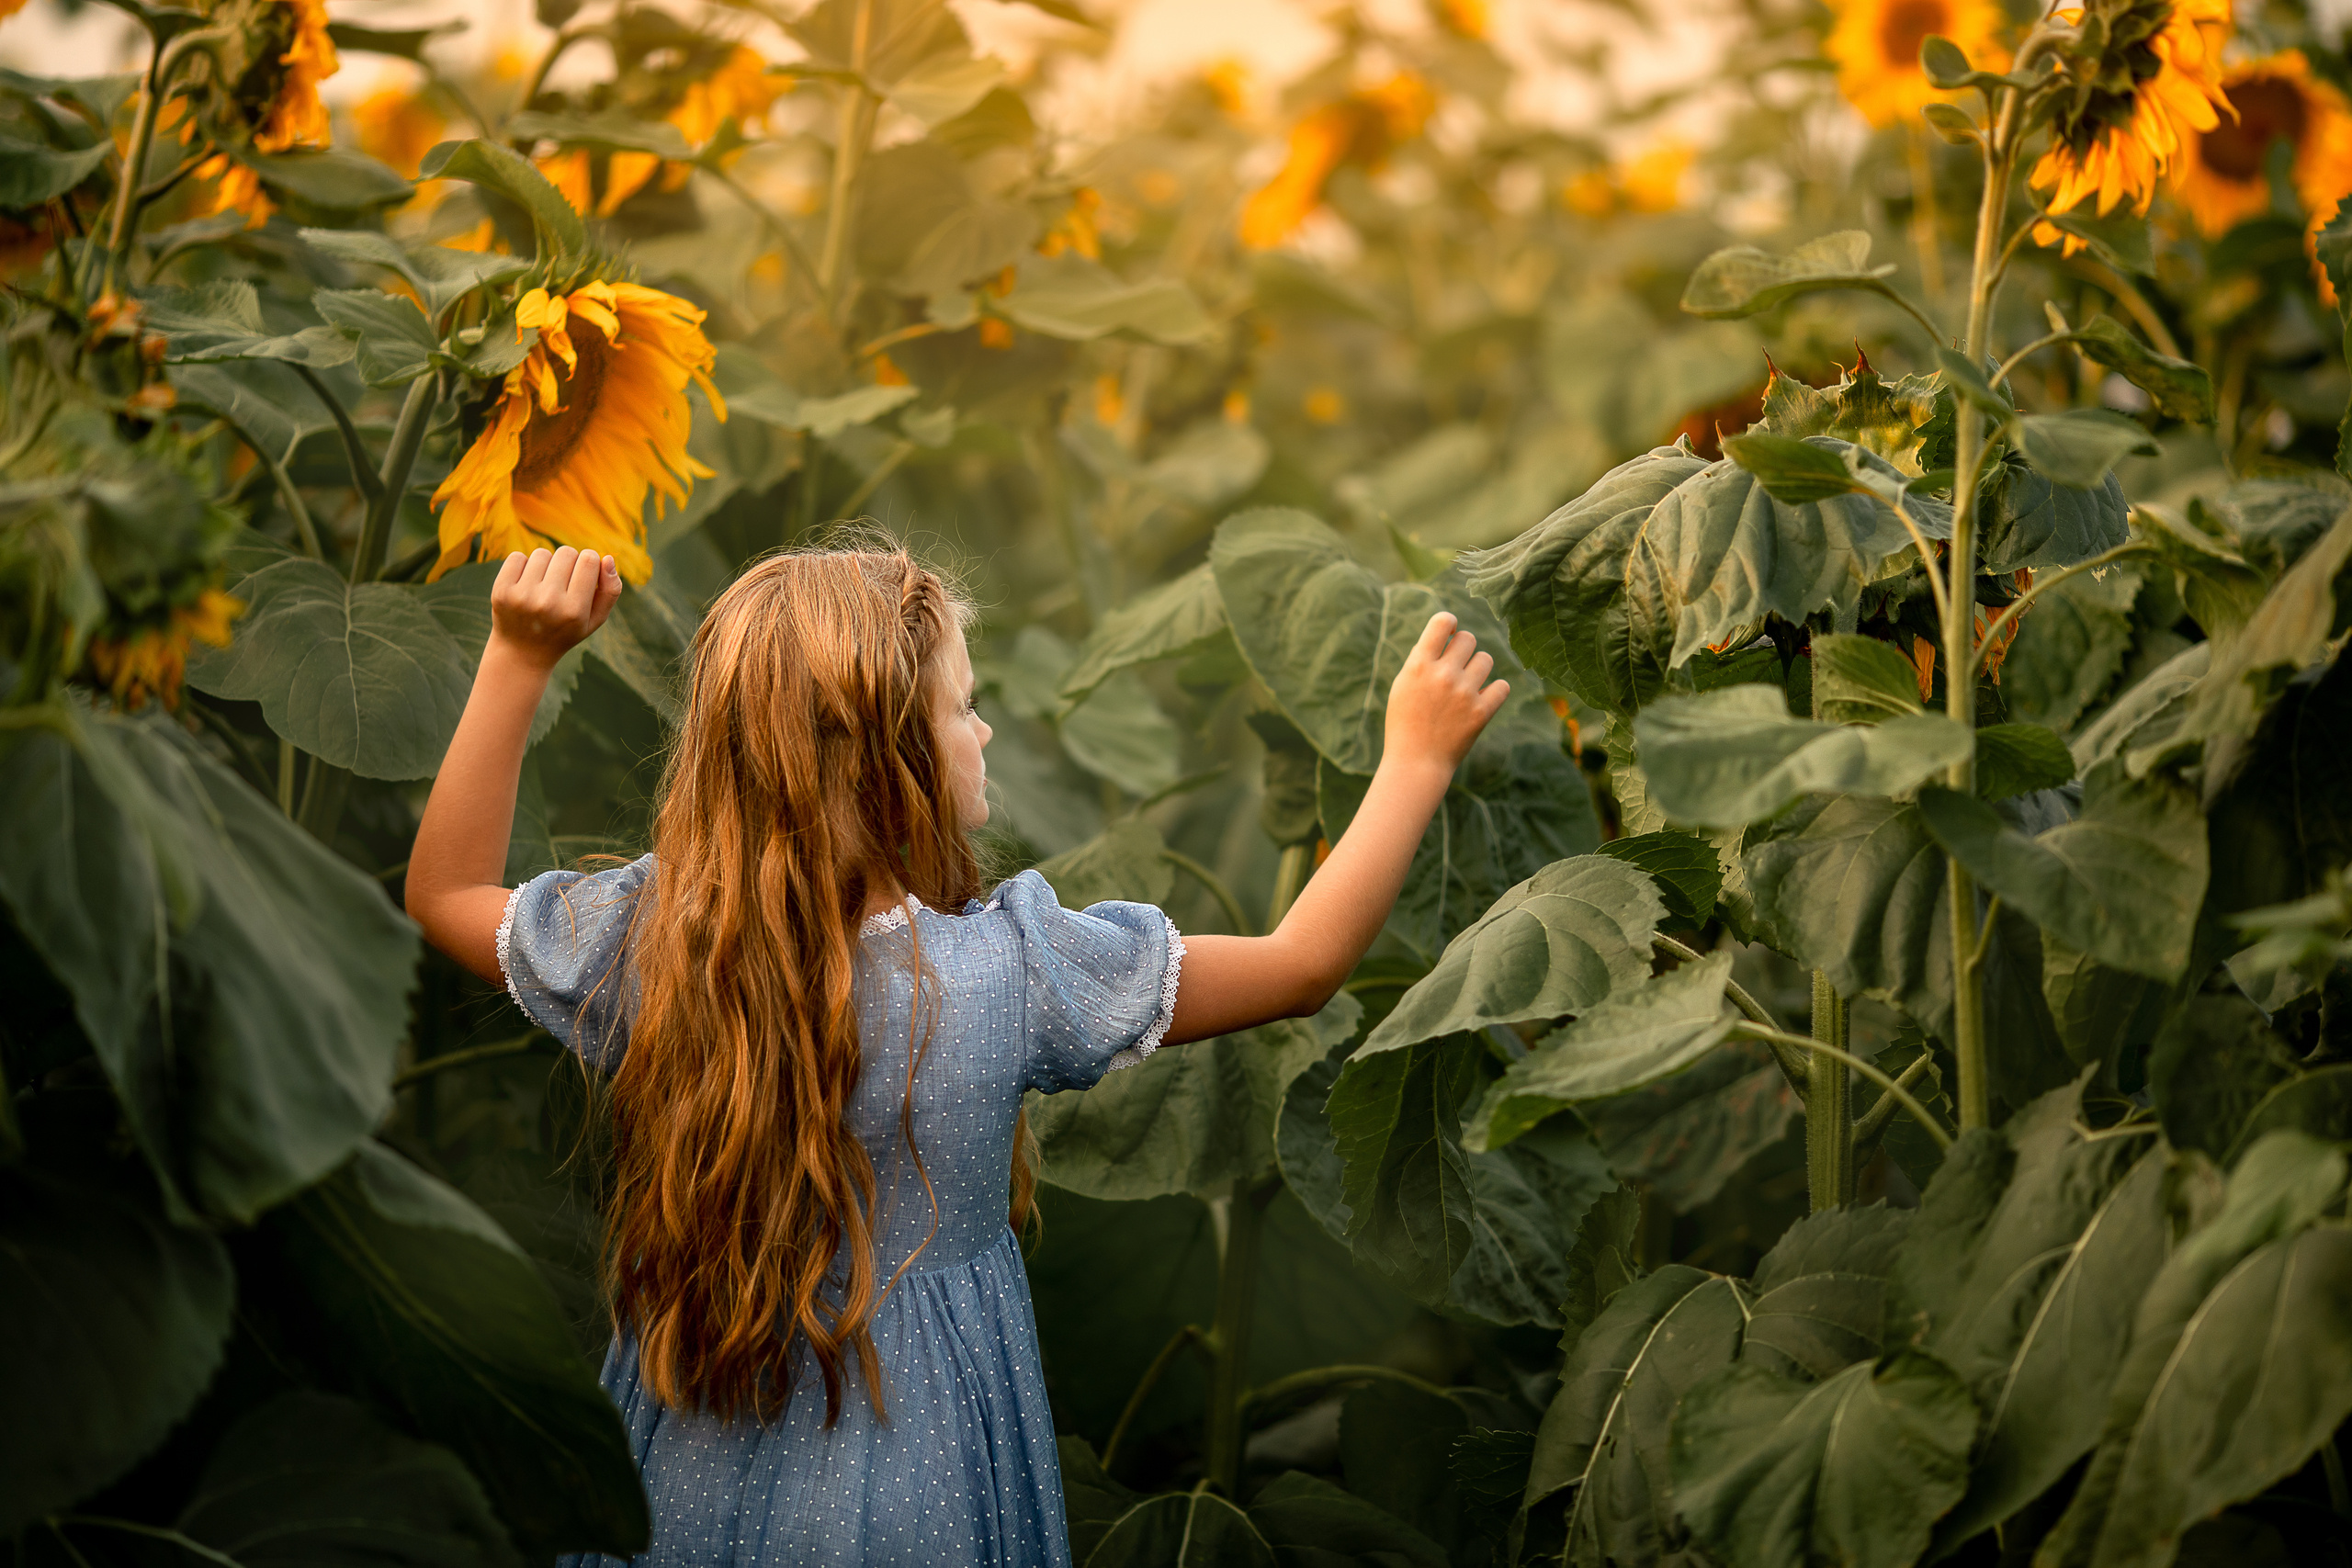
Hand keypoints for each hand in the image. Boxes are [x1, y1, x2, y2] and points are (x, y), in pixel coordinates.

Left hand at [490, 547, 621, 672]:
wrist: (522, 653)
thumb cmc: (565, 631)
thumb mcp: (595, 620)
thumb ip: (610, 591)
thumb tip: (608, 558)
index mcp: (575, 611)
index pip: (590, 560)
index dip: (590, 562)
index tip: (584, 574)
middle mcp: (548, 603)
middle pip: (567, 552)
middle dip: (568, 563)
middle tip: (562, 584)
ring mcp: (522, 597)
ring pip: (542, 553)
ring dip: (545, 565)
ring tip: (543, 587)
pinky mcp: (501, 591)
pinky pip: (517, 557)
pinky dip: (523, 566)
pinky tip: (525, 585)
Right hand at [1383, 612, 1509, 778]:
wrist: (1416, 763)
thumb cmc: (1406, 721)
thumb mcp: (1403, 685)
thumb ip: (1424, 658)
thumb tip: (1450, 634)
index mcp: (1418, 665)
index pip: (1443, 622)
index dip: (1450, 623)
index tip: (1450, 633)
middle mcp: (1442, 675)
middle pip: (1468, 638)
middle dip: (1464, 649)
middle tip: (1456, 668)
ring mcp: (1464, 694)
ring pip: (1486, 659)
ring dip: (1478, 670)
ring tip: (1465, 688)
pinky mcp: (1481, 712)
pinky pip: (1502, 686)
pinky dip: (1494, 692)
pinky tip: (1480, 701)